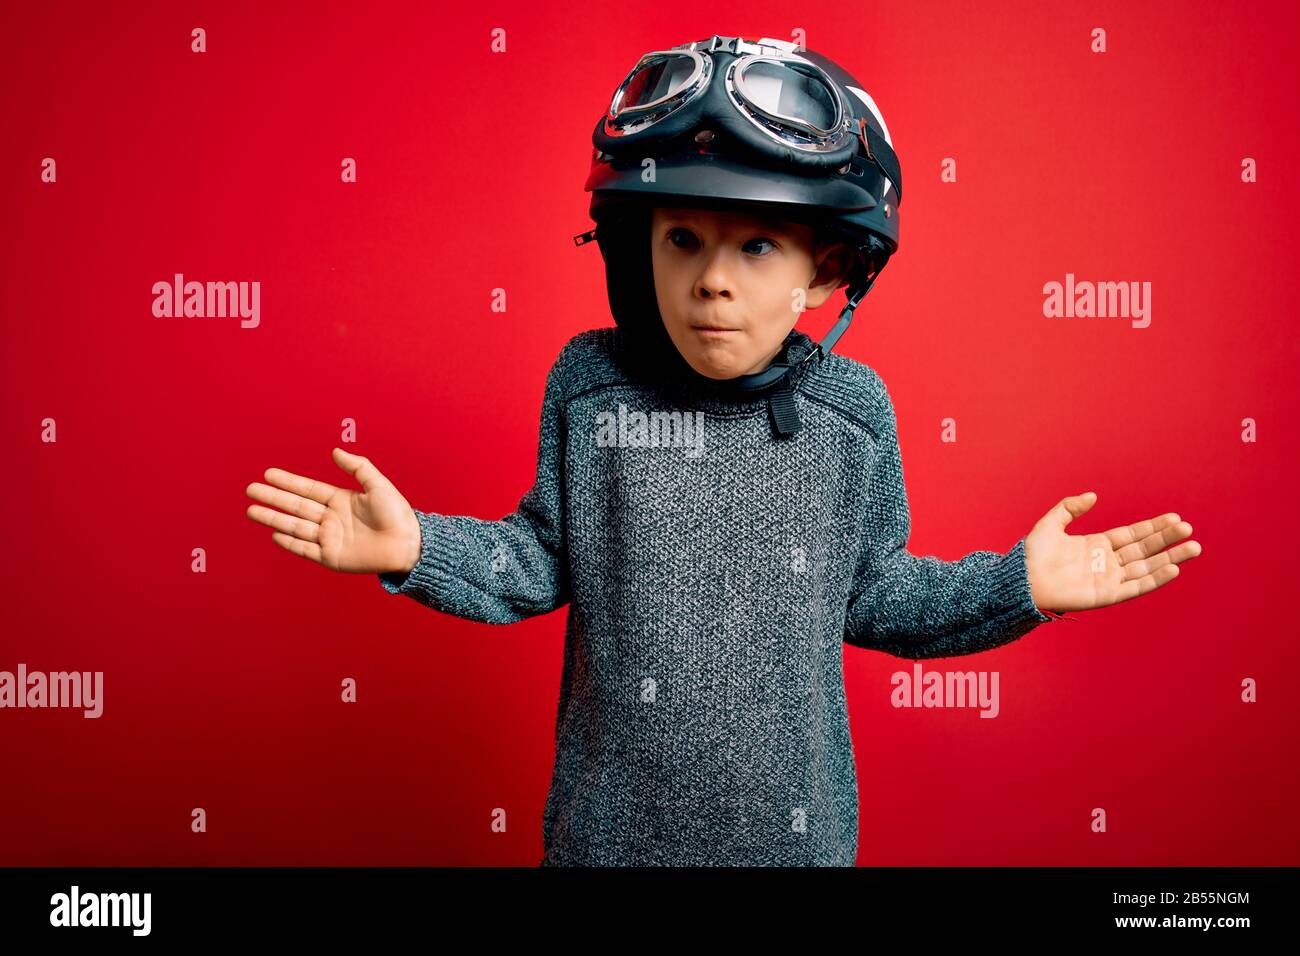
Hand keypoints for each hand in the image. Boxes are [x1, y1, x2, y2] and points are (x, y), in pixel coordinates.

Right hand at [245, 448, 421, 573]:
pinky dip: (290, 542)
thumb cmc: (397, 514)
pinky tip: (274, 533)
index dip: (288, 482)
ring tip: (252, 511)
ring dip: (274, 518)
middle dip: (273, 498)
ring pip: (295, 526)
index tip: (268, 474)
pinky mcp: (331, 557)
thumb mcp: (377, 485)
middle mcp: (331, 519)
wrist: (409, 544)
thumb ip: (357, 467)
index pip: (308, 489)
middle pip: (296, 506)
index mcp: (341, 501)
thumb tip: (335, 451)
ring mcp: (329, 538)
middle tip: (251, 489)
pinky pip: (305, 549)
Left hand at [1023, 492, 1201, 613]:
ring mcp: (1109, 579)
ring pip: (1146, 567)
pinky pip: (1136, 587)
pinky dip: (1155, 579)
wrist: (1021, 581)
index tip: (1175, 518)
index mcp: (1096, 545)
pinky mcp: (1107, 595)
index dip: (1153, 527)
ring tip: (1193, 547)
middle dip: (1167, 539)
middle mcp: (1107, 562)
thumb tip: (1092, 495)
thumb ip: (1070, 508)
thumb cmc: (1032, 555)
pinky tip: (1173, 568)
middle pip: (1144, 549)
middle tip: (1189, 528)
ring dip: (1170, 558)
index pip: (1132, 535)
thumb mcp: (1050, 524)